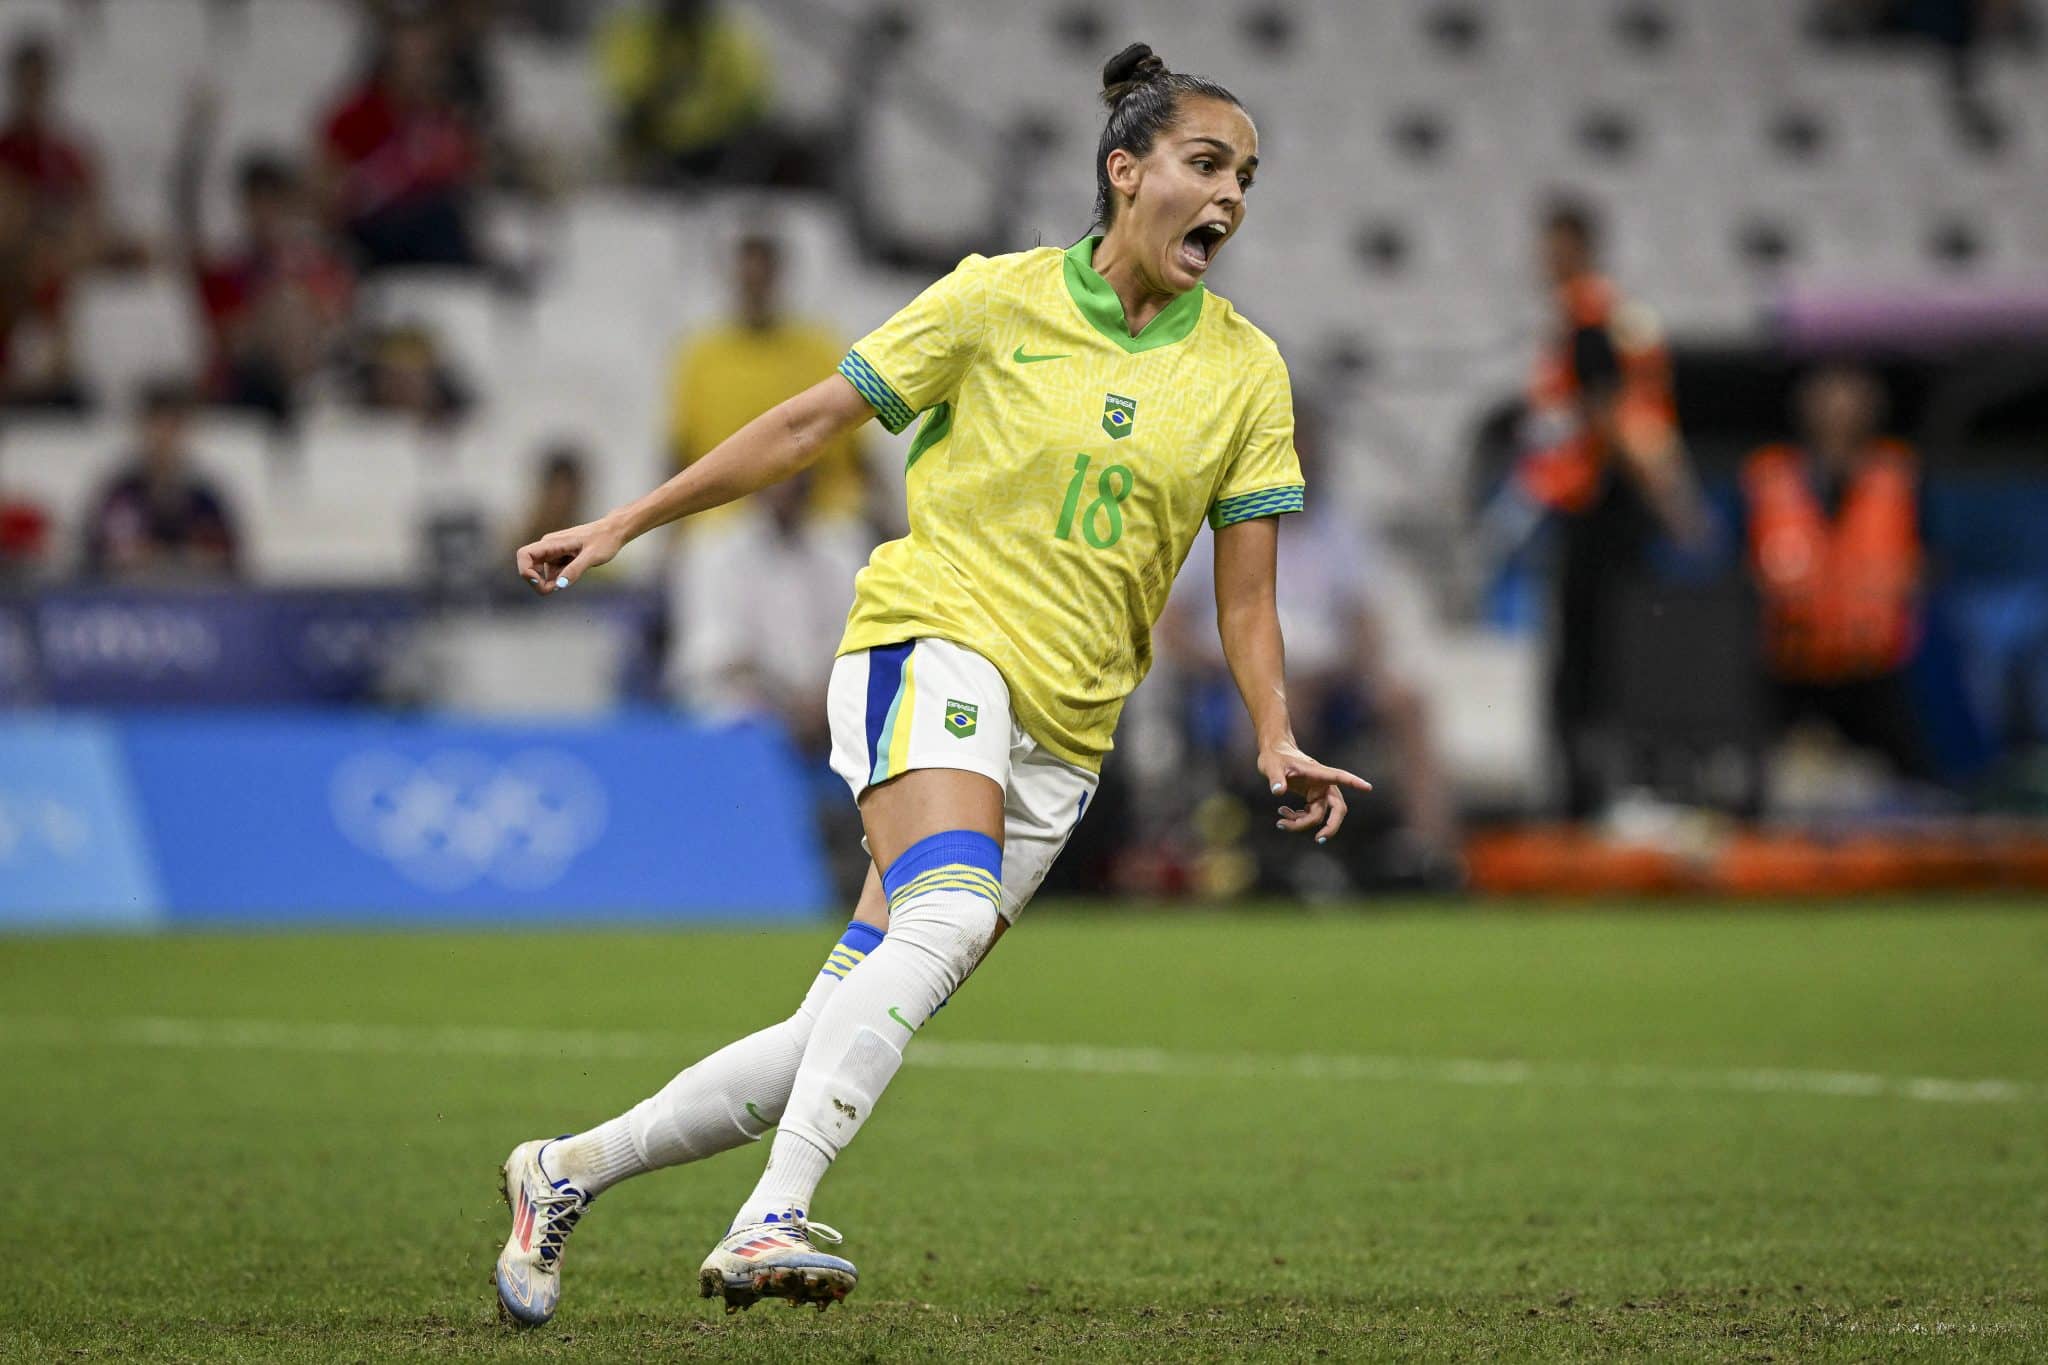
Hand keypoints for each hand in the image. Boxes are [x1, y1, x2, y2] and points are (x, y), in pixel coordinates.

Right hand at [515, 517, 623, 594]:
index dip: (525, 571)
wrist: (614, 531)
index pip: (524, 555)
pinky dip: (559, 579)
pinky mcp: (560, 558)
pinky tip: (575, 574)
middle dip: (538, 583)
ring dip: (550, 582)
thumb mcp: (592, 556)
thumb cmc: (604, 540)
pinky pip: (552, 573)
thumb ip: (575, 570)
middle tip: (557, 589)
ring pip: (541, 573)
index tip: (540, 583)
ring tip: (572, 578)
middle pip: (529, 568)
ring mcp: (553, 552)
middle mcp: (548, 547)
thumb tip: (559, 585)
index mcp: (552, 543)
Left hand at [1257, 741, 1371, 843]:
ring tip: (1281, 823)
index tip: (1367, 787)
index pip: (1340, 777)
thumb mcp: (1271, 766)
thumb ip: (1276, 778)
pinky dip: (1298, 820)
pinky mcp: (1312, 798)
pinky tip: (1283, 813)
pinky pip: (1310, 815)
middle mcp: (1323, 784)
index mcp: (1318, 773)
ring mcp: (1319, 792)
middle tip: (1319, 839)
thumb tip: (1277, 792)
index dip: (1354, 782)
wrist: (1274, 754)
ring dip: (1301, 824)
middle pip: (1337, 809)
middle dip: (1330, 826)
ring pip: (1318, 816)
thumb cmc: (1275, 757)